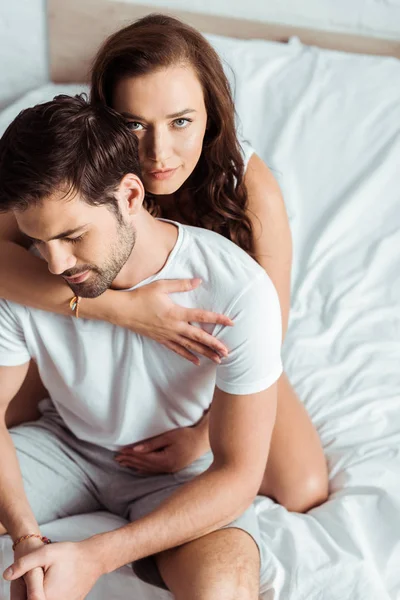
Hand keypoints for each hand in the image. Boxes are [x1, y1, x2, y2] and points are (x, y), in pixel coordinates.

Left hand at [4, 539, 102, 599]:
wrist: (94, 558)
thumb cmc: (70, 555)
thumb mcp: (45, 553)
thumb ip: (24, 564)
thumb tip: (6, 575)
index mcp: (45, 596)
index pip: (26, 599)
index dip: (22, 593)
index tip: (30, 580)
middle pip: (35, 599)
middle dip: (33, 591)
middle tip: (44, 574)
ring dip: (43, 593)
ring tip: (53, 576)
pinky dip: (54, 593)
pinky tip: (59, 580)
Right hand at [115, 278, 233, 364]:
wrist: (123, 311)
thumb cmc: (141, 296)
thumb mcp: (161, 286)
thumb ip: (181, 284)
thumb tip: (199, 281)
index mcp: (176, 313)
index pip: (201, 317)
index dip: (217, 319)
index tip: (231, 322)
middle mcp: (174, 327)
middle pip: (198, 338)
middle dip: (214, 345)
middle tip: (227, 352)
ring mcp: (168, 335)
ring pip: (190, 347)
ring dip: (205, 353)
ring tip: (218, 360)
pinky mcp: (161, 340)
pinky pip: (177, 350)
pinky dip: (188, 356)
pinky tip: (197, 361)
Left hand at [115, 412, 210, 473]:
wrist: (202, 441)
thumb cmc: (186, 435)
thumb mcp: (169, 437)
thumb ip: (152, 444)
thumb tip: (135, 450)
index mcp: (165, 460)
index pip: (143, 459)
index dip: (130, 455)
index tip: (120, 452)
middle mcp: (166, 468)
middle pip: (144, 465)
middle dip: (129, 461)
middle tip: (116, 458)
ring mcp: (169, 470)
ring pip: (147, 469)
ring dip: (134, 465)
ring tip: (123, 463)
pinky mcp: (172, 468)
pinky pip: (154, 470)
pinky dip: (143, 469)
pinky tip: (137, 469)